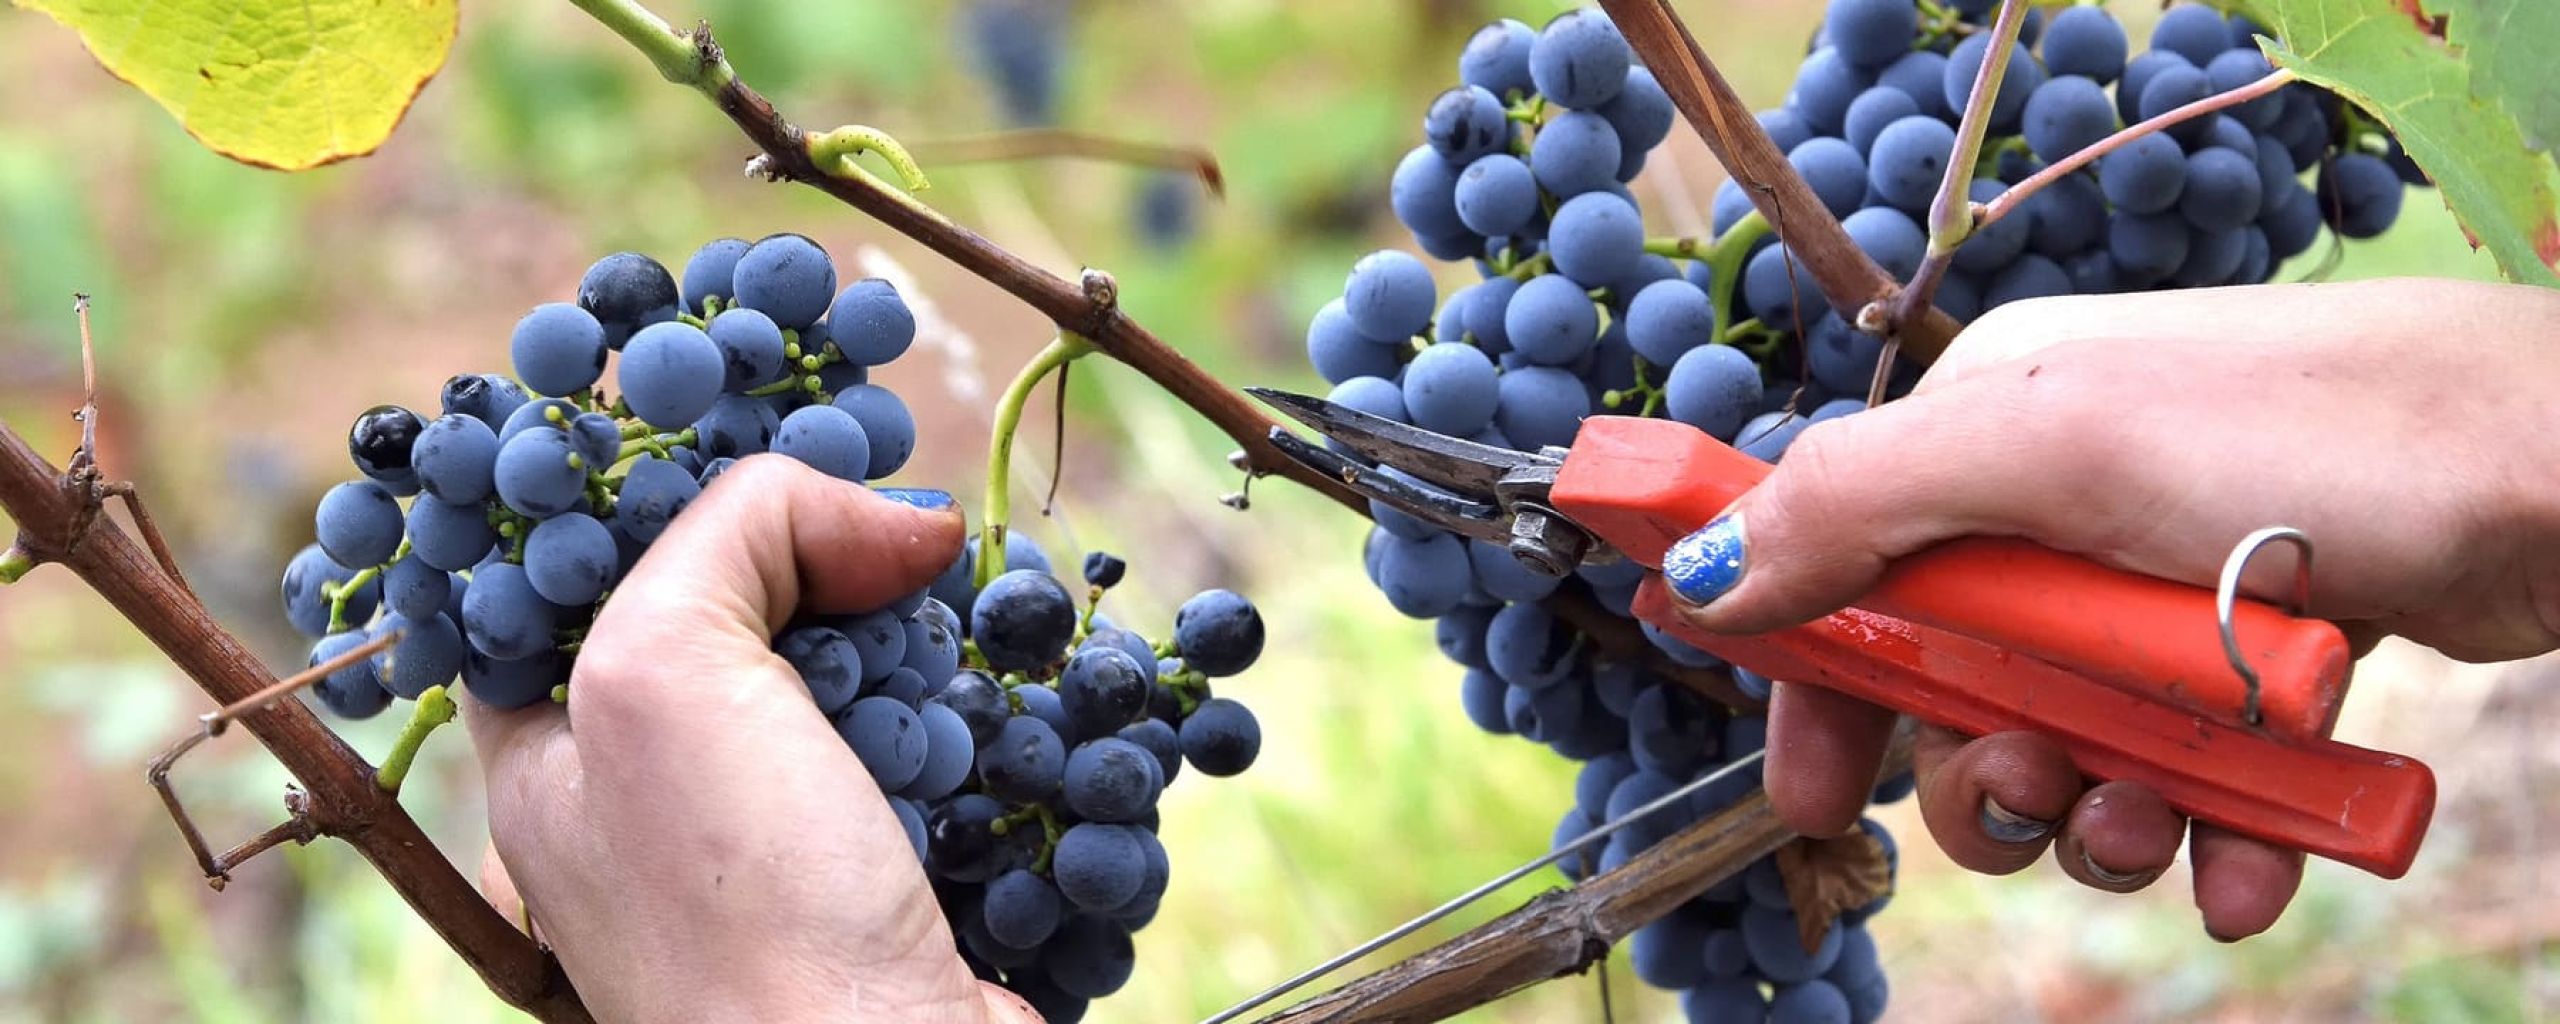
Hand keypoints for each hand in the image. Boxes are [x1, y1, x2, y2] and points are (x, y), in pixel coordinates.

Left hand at [463, 456, 1037, 1023]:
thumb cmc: (738, 910)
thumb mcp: (669, 671)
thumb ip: (741, 533)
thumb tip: (903, 520)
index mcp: (559, 756)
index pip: (589, 572)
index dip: (673, 491)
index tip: (775, 439)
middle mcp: (661, 807)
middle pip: (748, 616)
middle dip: (830, 560)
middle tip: (899, 530)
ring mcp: (786, 855)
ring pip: (864, 686)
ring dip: (931, 639)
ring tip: (972, 613)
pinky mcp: (898, 889)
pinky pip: (952, 766)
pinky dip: (997, 723)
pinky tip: (1024, 698)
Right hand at [1662, 278, 2559, 938]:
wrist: (2559, 473)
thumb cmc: (2312, 434)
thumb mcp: (2050, 442)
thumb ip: (1858, 505)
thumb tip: (1696, 575)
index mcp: (1993, 425)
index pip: (1844, 560)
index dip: (1816, 681)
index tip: (1811, 794)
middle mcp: (2067, 504)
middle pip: (1955, 686)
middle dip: (1981, 773)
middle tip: (2030, 794)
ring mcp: (2168, 585)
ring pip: (2074, 746)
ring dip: (2097, 819)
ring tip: (2156, 827)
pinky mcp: (2266, 657)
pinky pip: (2198, 778)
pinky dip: (2215, 837)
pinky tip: (2250, 865)